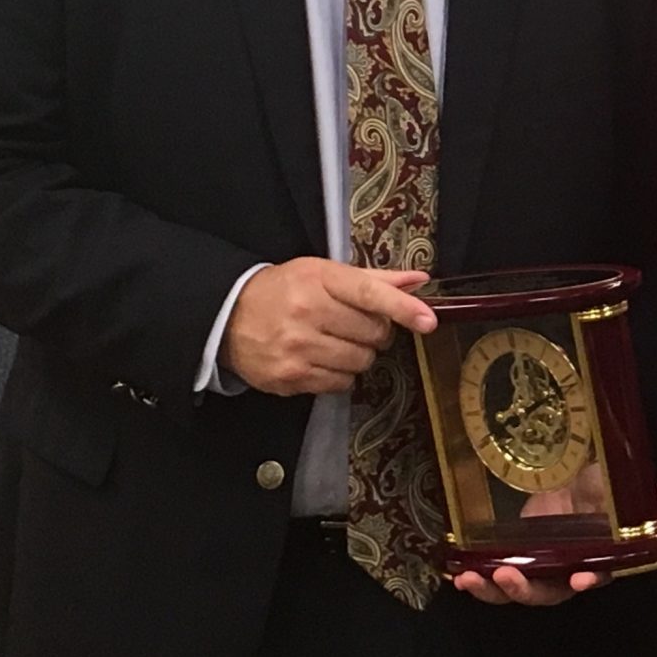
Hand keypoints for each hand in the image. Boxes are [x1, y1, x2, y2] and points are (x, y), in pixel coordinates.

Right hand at [224, 259, 435, 395]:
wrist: (227, 317)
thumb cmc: (285, 290)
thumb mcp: (323, 273)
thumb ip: (374, 280)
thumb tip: (419, 280)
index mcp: (319, 280)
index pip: (369, 294)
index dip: (403, 308)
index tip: (428, 320)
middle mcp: (307, 313)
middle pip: (374, 333)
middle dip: (376, 332)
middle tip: (356, 325)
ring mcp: (297, 348)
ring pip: (361, 362)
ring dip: (359, 354)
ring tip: (337, 341)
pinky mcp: (290, 377)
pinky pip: (340, 383)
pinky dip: (340, 374)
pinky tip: (322, 358)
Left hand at [453, 485, 656, 606]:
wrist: (564, 471)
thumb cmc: (597, 482)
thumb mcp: (623, 484)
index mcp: (596, 555)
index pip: (595, 575)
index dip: (588, 580)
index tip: (581, 577)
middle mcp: (565, 569)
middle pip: (548, 592)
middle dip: (527, 589)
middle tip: (508, 575)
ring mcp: (536, 565)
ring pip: (517, 591)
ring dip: (496, 590)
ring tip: (474, 579)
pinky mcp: (510, 554)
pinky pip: (493, 576)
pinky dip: (475, 579)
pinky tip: (457, 574)